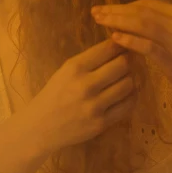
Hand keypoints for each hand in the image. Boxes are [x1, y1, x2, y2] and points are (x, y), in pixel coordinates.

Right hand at [28, 39, 137, 153]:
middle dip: (127, 62)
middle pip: (122, 65)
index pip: (108, 49)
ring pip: (128, 84)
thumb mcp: (65, 71)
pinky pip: (127, 106)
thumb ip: (90, 61)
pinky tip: (125, 95)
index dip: (120, 46)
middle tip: (126, 64)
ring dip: (129, 80)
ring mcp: (94, 105)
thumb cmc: (54, 95)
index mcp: (75, 68)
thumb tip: (119, 48)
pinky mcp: (101, 123)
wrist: (40, 127)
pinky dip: (131, 98)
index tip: (123, 47)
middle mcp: (86, 85)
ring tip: (124, 80)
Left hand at [91, 0, 171, 107]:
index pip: (147, 4)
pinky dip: (129, 40)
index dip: (124, 5)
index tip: (106, 8)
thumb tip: (134, 19)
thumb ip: (163, 26)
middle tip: (95, 12)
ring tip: (99, 22)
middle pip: (140, 11)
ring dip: (117, 21)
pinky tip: (114, 38)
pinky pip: (146, 46)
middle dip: (115, 10)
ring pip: (142, 24)